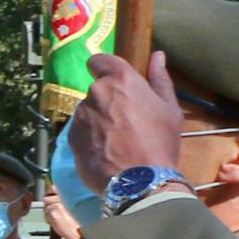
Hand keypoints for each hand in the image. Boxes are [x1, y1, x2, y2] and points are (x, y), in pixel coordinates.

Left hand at [68, 50, 187, 187]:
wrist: (138, 181)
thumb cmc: (159, 142)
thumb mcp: (169, 110)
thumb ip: (160, 80)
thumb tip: (157, 56)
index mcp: (120, 80)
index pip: (99, 60)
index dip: (104, 68)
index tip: (114, 80)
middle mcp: (95, 93)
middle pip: (97, 90)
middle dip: (108, 100)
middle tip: (126, 121)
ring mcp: (79, 115)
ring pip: (88, 111)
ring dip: (98, 119)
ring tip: (116, 141)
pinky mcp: (70, 137)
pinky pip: (79, 130)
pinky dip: (89, 137)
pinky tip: (105, 152)